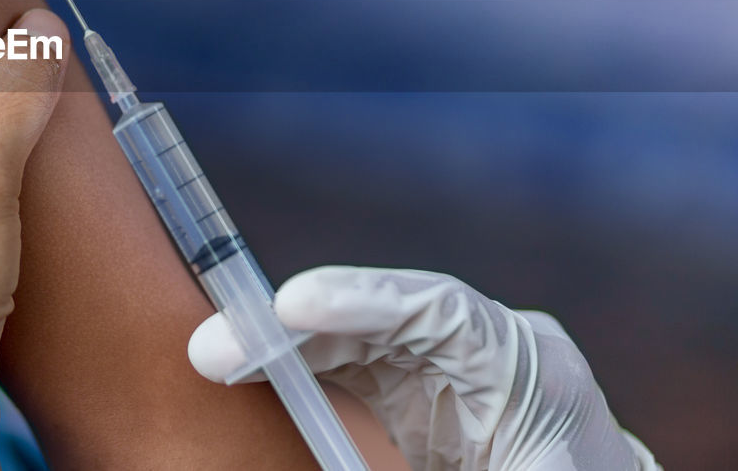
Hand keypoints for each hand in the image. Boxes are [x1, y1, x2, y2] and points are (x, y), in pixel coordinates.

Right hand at [189, 266, 659, 470]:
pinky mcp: (426, 388)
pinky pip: (357, 363)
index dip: (363, 297)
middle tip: (217, 348)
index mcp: (536, 372)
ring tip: (221, 357)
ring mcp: (457, 365)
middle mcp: (494, 350)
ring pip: (360, 334)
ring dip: (290, 344)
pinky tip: (258, 369)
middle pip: (384, 315)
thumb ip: (401, 457)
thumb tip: (333, 446)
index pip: (443, 311)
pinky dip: (307, 366)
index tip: (291, 305)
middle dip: (298, 326)